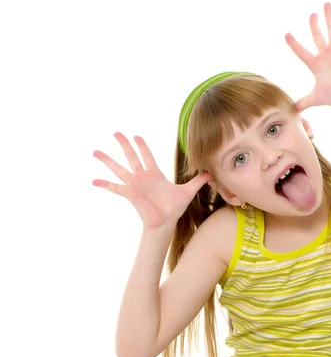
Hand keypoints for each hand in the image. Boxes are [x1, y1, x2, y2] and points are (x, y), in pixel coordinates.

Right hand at [92, 132, 209, 228]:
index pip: (147, 156)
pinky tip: (93, 181)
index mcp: (155, 174)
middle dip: (124, 144)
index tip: (136, 135)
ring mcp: (135, 185)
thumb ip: (198, 181)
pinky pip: (115, 188)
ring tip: (95, 151)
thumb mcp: (188, 192)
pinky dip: (105, 184)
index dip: (142, 145)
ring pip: (119, 169)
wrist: (165, 223)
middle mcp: (142, 177)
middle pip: (131, 156)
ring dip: (108, 160)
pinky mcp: (130, 194)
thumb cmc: (174, 208)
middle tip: (116, 132)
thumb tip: (210, 172)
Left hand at [285, 2, 330, 111]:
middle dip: (314, 24)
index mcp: (315, 64)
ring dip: (329, 17)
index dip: (294, 44)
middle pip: (317, 35)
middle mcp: (325, 55)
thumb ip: (304, 102)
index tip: (286, 34)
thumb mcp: (316, 98)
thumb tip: (292, 110)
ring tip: (326, 4)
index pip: (301, 52)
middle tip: (312, 14)